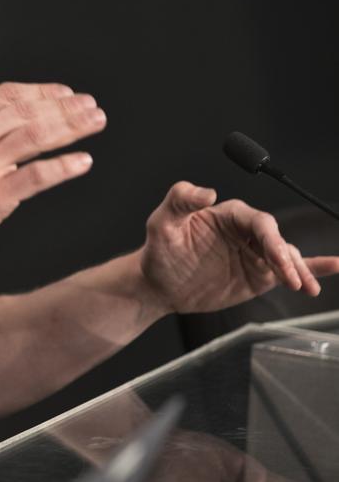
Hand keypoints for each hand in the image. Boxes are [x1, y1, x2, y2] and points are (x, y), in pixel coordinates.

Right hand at [0, 59, 106, 265]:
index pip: (9, 94)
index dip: (43, 91)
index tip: (67, 93)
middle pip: (28, 112)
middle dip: (65, 106)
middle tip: (92, 106)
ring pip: (36, 138)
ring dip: (72, 128)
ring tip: (95, 122)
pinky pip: (37, 177)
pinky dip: (63, 167)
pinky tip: (83, 161)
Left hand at [138, 182, 338, 316]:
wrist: (160, 283)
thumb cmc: (160, 249)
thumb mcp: (162, 222)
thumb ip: (181, 200)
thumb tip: (208, 192)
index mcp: (230, 214)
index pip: (259, 222)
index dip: (270, 240)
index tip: (276, 259)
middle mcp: (247, 231)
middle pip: (276, 241)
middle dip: (287, 260)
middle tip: (292, 280)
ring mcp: (256, 253)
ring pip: (287, 257)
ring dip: (300, 271)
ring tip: (307, 289)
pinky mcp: (259, 275)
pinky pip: (289, 270)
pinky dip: (313, 268)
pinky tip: (333, 267)